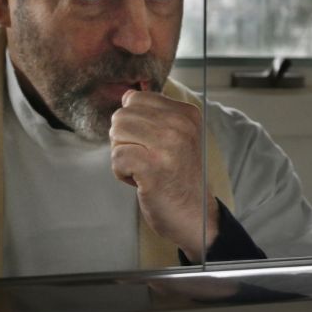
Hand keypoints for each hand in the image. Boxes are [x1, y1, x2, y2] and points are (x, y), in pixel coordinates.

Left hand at [109, 89, 219, 261]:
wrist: (195, 215)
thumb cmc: (179, 176)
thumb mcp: (178, 135)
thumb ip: (156, 114)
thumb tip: (126, 96)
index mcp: (187, 113)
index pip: (136, 98)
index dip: (134, 123)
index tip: (152, 143)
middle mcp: (180, 125)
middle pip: (122, 115)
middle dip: (125, 139)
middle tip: (147, 159)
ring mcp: (168, 146)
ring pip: (116, 133)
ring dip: (123, 155)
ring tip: (144, 168)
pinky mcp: (153, 168)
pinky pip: (116, 157)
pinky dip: (121, 172)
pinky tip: (141, 181)